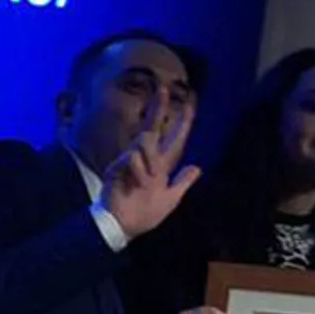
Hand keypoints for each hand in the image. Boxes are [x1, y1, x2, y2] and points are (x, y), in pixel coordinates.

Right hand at [99, 91, 200, 238]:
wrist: (122, 225)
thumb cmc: (145, 214)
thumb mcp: (170, 199)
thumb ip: (182, 182)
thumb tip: (197, 168)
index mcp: (161, 166)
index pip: (174, 140)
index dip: (182, 123)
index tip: (189, 105)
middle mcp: (146, 159)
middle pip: (154, 128)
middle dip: (159, 108)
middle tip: (163, 87)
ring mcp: (131, 161)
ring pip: (144, 143)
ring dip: (149, 161)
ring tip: (147, 182)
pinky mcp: (117, 167)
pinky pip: (132, 159)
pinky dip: (138, 171)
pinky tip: (135, 184)